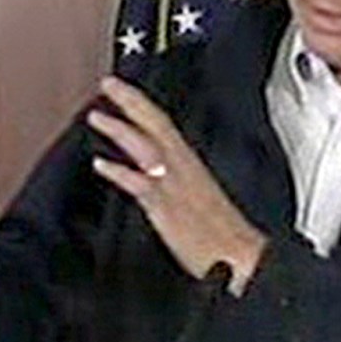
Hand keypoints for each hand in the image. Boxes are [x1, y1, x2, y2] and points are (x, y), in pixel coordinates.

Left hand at [87, 77, 266, 295]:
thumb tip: (155, 177)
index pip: (164, 125)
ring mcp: (175, 186)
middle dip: (132, 102)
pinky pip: (141, 185)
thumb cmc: (225, 236)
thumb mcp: (200, 200)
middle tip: (108, 83)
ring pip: (148, 147)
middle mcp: (184, 169)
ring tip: (97, 115)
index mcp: (191, 166)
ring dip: (122, 129)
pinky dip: (120, 172)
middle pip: (157, 125)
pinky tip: (101, 164)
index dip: (142, 105)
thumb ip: (177, 184)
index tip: (121, 88)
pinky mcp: (168, 208)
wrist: (242, 258)